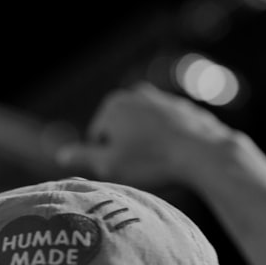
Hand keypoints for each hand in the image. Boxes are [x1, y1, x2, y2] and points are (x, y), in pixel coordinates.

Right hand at [56, 83, 247, 192]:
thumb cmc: (152, 162)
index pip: (98, 140)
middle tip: (143, 170)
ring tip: (161, 166)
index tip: (127, 170)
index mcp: (112, 105)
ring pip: (145, 132)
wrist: (203, 154)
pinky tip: (178, 159)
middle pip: (121, 133)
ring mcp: (162, 99)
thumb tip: (61, 154)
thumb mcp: (110, 165)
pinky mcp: (185, 108)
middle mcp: (136, 94)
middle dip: (128, 151)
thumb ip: (83, 157)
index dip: (109, 161)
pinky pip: (168, 132)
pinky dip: (169, 145)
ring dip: (148, 148)